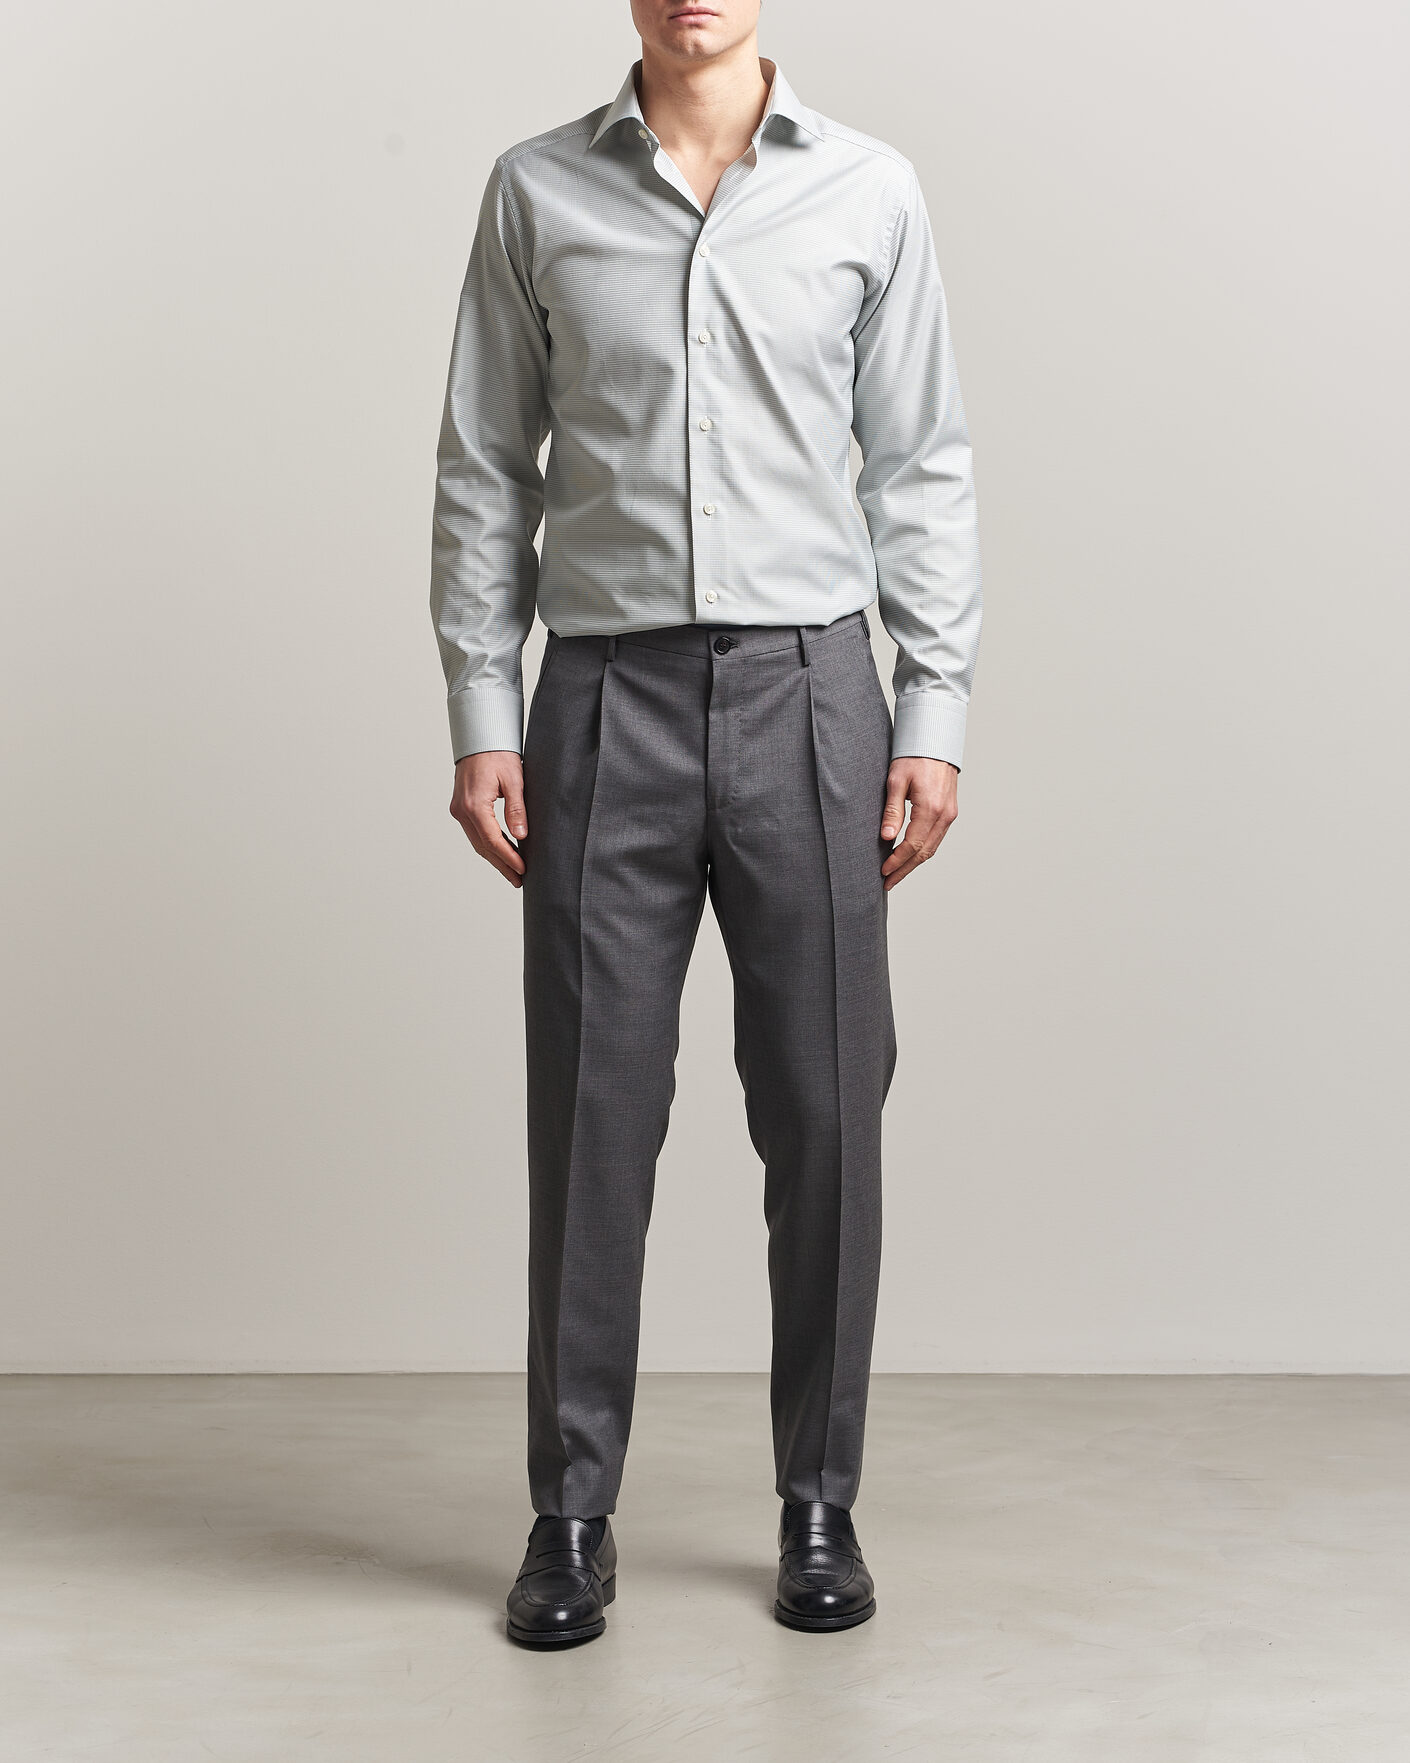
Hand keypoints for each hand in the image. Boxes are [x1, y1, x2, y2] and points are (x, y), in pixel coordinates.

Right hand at [450, 751, 527, 887]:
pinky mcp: (461, 807)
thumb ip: (516, 809)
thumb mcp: (514, 780)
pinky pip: (475, 832)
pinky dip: (488, 844)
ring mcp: (459, 809)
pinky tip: (501, 852)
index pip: (492, 840)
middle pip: (482, 846)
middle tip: (518, 880)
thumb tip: (521, 836)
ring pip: (477, 841)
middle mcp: (461, 810)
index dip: (508, 857)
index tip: (523, 869)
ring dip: (494, 857)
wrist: (480, 737)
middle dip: (502, 864)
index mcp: (474, 805)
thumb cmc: (498, 754)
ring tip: (512, 871)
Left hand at [880, 757, 958, 890]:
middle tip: (888, 882)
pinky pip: (936, 838)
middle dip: (905, 869)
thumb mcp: (896, 781)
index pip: (912, 844)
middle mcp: (944, 815)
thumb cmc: (914, 757)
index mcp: (931, 808)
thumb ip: (892, 811)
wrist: (935, 743)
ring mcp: (949, 814)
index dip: (897, 861)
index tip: (883, 871)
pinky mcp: (949, 812)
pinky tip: (910, 856)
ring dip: (914, 863)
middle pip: (924, 852)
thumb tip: (886, 837)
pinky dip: (923, 851)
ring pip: (932, 848)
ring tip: (897, 874)